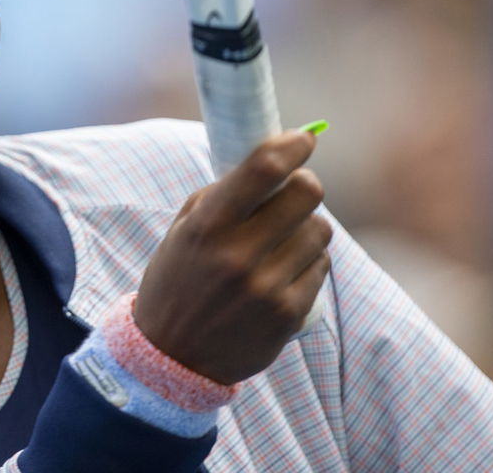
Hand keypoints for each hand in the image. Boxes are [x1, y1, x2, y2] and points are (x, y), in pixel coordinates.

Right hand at [134, 130, 331, 384]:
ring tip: (281, 240)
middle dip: (304, 184)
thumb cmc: (177, 281)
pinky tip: (281, 271)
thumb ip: (221, 196)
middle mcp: (237, 255)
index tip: (304, 137)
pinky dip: (307, 261)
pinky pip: (320, 267)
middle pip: (306, 194)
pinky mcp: (289, 313)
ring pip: (319, 231)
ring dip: (306, 227)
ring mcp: (267, 286)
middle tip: (294, 190)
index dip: (292, 145)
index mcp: (206, 227)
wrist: (172, 355)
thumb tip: (272, 160)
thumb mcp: (182, 232)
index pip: (262, 170)